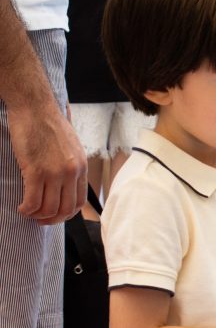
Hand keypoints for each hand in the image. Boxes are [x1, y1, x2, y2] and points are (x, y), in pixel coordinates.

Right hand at [8, 101, 86, 223]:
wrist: (35, 107)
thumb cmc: (49, 124)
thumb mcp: (72, 146)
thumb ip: (72, 164)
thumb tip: (68, 181)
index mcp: (81, 167)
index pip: (80, 201)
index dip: (67, 213)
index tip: (56, 215)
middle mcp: (71, 172)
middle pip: (66, 209)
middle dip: (53, 220)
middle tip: (41, 220)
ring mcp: (55, 172)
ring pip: (49, 208)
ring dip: (38, 216)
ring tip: (29, 213)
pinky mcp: (36, 170)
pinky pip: (33, 201)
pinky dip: (27, 209)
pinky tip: (21, 208)